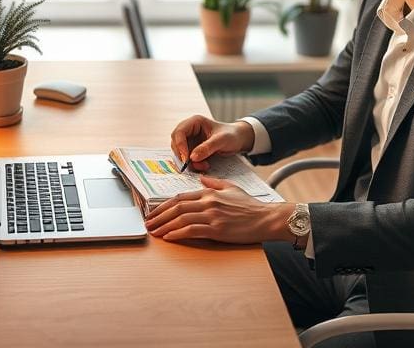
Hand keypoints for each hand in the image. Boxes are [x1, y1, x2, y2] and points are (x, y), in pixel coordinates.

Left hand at [145, 176, 293, 243]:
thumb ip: (214, 182)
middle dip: (159, 216)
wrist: (265, 218)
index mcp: (209, 192)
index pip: (180, 197)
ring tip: (154, 232)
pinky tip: (169, 237)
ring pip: (181, 219)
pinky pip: (192, 230)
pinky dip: (178, 234)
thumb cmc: (250, 206)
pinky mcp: (217, 229)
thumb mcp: (231, 187)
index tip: (153, 212)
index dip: (163, 205)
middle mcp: (208, 202)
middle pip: (176, 207)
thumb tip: (201, 177)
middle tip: (147, 223)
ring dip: (164, 226)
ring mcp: (212, 215)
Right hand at [170, 115, 254, 171]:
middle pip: (176, 143)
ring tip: (204, 165)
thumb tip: (192, 157)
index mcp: (195, 122)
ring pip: (180, 153)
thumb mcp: (222, 140)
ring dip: (189, 162)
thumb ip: (207, 148)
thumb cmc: (231, 135)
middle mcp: (190, 130)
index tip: (186, 159)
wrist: (238, 140)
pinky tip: (204, 165)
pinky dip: (193, 164)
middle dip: (183, 156)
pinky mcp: (193, 150)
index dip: (179, 146)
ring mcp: (190, 140)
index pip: (179, 132)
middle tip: (193, 165)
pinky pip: (187, 159)